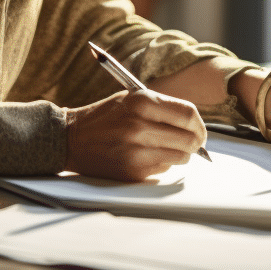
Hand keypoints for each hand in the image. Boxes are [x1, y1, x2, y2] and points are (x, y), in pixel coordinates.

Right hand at [63, 90, 207, 180]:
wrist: (71, 139)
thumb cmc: (104, 116)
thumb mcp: (131, 98)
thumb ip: (161, 106)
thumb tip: (193, 122)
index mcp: (142, 102)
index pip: (188, 114)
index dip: (199, 124)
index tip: (199, 129)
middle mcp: (140, 126)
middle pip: (189, 138)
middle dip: (195, 142)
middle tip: (193, 143)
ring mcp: (137, 151)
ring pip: (181, 157)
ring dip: (180, 154)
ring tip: (167, 148)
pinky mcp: (133, 171)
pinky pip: (163, 169)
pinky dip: (162, 164)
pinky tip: (148, 156)